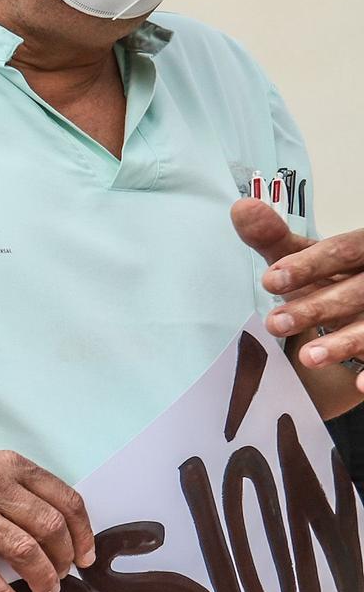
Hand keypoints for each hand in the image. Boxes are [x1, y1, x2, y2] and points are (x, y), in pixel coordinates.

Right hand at [0, 450, 94, 591]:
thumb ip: (16, 491)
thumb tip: (54, 531)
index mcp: (7, 465)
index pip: (64, 498)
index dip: (83, 532)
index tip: (86, 556)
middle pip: (49, 526)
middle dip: (64, 559)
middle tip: (62, 577)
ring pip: (23, 550)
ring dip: (42, 579)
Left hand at [248, 201, 363, 373]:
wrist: (362, 307)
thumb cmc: (332, 278)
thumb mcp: (304, 258)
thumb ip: (273, 238)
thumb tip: (240, 207)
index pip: (344, 250)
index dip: (310, 264)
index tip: (270, 280)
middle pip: (356, 291)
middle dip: (316, 307)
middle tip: (273, 324)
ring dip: (344, 342)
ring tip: (307, 357)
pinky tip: (357, 384)